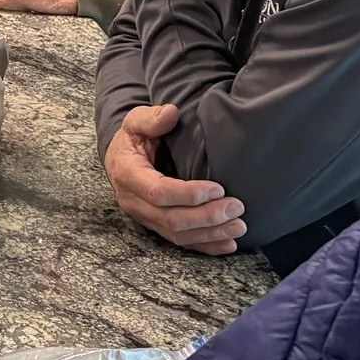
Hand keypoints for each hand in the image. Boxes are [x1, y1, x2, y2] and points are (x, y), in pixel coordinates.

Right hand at [104, 103, 246, 254]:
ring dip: (210, 234)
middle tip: (236, 208)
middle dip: (206, 217)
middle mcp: (133, 202)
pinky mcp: (156, 226)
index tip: (218, 188)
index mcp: (127, 174)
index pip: (158, 192)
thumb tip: (170, 113)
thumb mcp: (135, 121)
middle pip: (171, 219)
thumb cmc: (133, 138)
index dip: (188, 194)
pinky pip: (180, 242)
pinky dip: (205, 245)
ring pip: (177, 234)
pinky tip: (228, 244)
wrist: (121, 157)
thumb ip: (151, 118)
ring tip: (239, 227)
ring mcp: (144, 217)